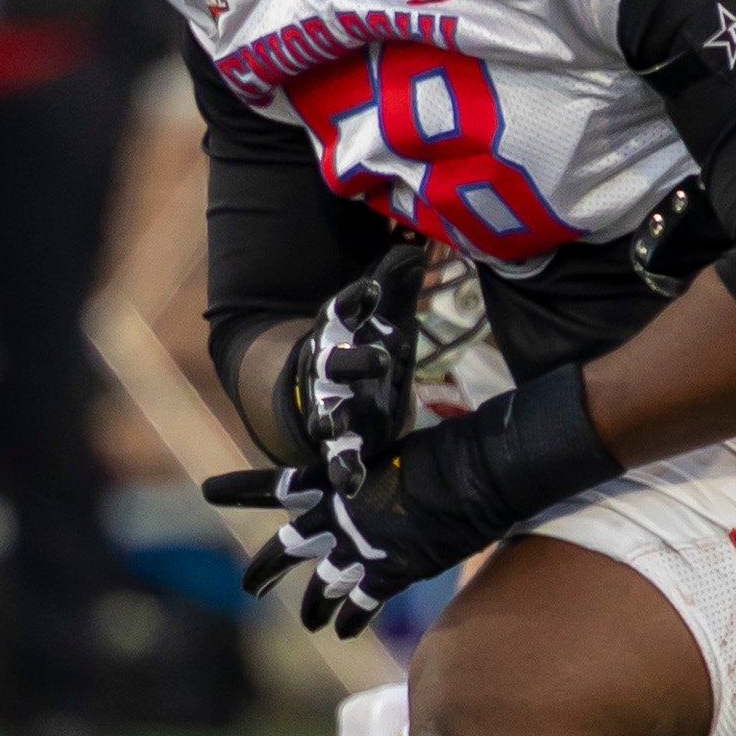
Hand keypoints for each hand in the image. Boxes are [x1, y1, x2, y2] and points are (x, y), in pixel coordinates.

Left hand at [208, 364, 618, 637]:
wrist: (482, 473)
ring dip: (311, 607)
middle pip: (286, 548)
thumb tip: (362, 468)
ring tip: (307, 623)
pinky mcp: (392, 572)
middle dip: (264, 570)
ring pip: (321, 586)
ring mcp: (363, 548)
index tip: (207, 491)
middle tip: (248, 586)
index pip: (276, 487)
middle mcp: (340, 518)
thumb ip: (370, 467)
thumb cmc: (447, 450)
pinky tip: (341, 631)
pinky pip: (361, 604)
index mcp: (336, 481)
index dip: (239, 489)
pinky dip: (350, 619)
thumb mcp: (394, 448)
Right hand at [293, 246, 432, 493]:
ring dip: (328, 419)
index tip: (374, 291)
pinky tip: (349, 484)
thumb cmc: (361, 349)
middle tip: (381, 359)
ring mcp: (330, 407)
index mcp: (336, 336)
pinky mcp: (341, 440)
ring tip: (329, 428)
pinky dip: (342, 469)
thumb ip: (394, 289)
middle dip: (354, 362)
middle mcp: (329, 371)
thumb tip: (412, 251)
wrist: (323, 392)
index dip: (355, 302)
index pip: (340, 314)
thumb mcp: (381, 319)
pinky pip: (337, 457)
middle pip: (335, 364)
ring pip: (325, 413)